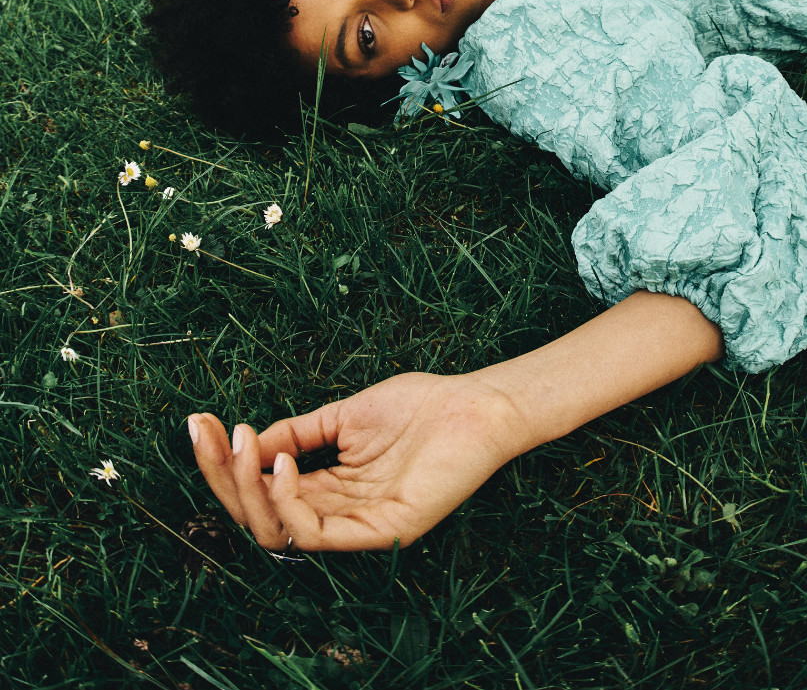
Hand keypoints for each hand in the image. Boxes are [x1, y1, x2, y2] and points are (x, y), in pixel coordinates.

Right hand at [188, 372, 518, 552]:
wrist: (476, 404)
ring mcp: (359, 527)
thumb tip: (245, 442)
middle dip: (223, 476)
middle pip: (259, 515)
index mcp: (328, 489)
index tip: (198, 422)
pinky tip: (283, 463)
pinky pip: (317, 534)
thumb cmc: (419, 407)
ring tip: (242, 444)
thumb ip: (297, 432)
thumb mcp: (344, 416)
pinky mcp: (382, 532)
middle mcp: (337, 514)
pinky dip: (288, 501)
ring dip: (248, 488)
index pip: (261, 489)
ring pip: (279, 530)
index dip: (225, 461)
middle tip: (204, 433)